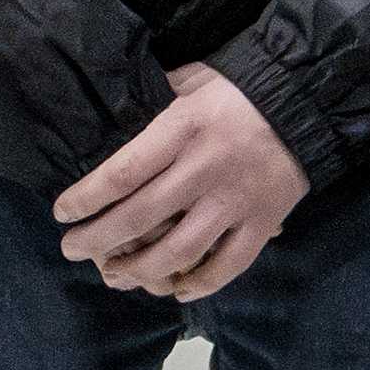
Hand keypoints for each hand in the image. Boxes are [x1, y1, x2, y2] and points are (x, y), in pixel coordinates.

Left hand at [52, 65, 309, 300]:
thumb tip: (114, 103)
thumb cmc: (239, 90)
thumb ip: (154, 96)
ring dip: (139, 270)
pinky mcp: (263, 222)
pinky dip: (199, 284)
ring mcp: (235, 201)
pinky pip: (227, 265)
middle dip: (97, 240)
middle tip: (72, 250)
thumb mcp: (193, 80)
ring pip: (178, 251)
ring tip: (114, 274)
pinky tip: (175, 289)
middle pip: (139, 217)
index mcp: (182, 129)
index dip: (86, 198)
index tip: (62, 213)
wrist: (307, 103)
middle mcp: (205, 169)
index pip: (122, 173)